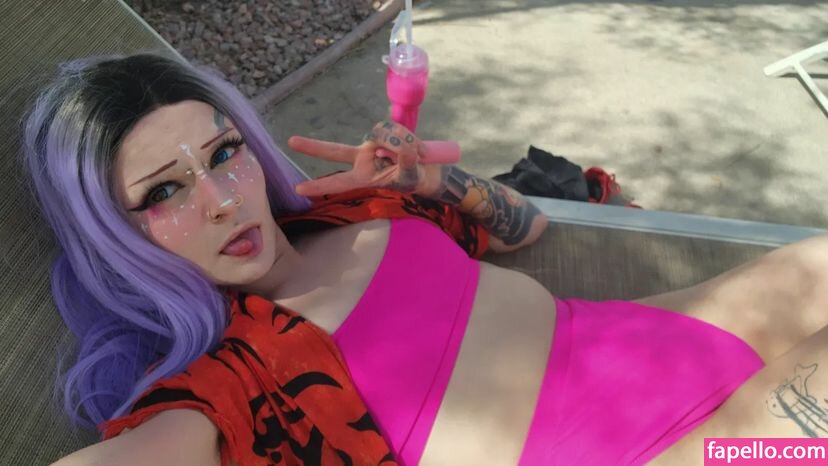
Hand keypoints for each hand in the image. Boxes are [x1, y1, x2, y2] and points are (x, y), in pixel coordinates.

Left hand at [287, 121, 427, 196]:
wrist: (429, 171)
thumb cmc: (416, 181)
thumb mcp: (411, 177)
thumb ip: (406, 162)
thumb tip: (400, 147)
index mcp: (364, 177)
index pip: (338, 182)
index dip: (320, 186)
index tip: (298, 189)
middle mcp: (362, 159)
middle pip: (335, 151)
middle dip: (314, 147)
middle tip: (290, 142)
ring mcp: (372, 146)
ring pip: (379, 133)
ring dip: (401, 141)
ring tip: (419, 154)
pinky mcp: (383, 135)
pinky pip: (391, 128)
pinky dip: (407, 136)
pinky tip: (418, 148)